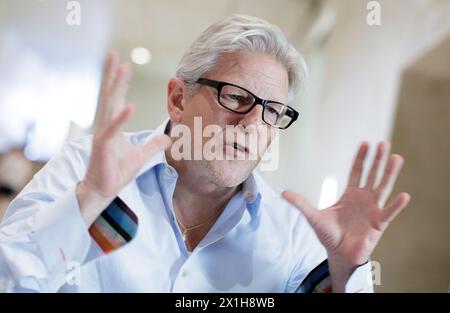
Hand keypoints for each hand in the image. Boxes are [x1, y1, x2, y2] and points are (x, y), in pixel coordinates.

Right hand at [77, 52, 171, 225]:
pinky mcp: (103, 148)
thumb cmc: (116, 172)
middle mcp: (105, 127)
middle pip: (109, 96)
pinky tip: (129, 106)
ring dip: (116, 86)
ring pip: (109, 106)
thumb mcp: (141, 157)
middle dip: (112, 75)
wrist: (102, 190)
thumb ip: (154, 145)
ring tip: (121, 68)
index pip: (116, 99)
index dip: (119, 82)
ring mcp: (103, 136)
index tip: (122, 63)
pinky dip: (121, 118)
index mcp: (112, 127)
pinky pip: (113, 130)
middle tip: (114, 54)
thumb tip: (169, 138)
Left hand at [283, 141, 409, 290]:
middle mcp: (364, 199)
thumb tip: (283, 193)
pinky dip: (396, 205)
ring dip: (389, 173)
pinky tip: (404, 195)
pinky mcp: (378, 224)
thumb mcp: (313, 216)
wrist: (339, 254)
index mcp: (350, 195)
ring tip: (396, 158)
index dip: (361, 158)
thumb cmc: (329, 235)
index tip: (366, 143)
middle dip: (377, 159)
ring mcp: (372, 210)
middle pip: (372, 175)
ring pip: (382, 188)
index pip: (357, 172)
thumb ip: (300, 204)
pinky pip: (388, 213)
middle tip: (384, 142)